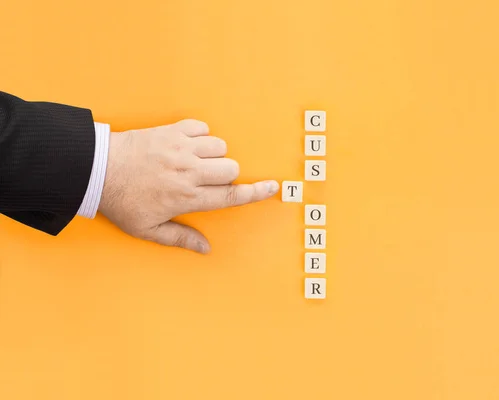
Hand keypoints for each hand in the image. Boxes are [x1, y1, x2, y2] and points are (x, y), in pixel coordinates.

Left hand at [98, 119, 278, 253]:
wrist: (96, 170)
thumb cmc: (122, 202)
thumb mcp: (148, 229)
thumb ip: (180, 238)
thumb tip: (206, 249)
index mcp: (187, 197)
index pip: (231, 195)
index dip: (255, 192)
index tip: (272, 186)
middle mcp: (189, 171)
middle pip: (231, 167)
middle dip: (226, 175)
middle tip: (206, 180)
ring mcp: (181, 148)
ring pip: (220, 146)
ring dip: (214, 154)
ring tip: (194, 162)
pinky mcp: (171, 130)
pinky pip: (201, 127)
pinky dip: (200, 135)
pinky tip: (186, 146)